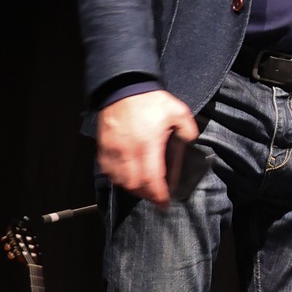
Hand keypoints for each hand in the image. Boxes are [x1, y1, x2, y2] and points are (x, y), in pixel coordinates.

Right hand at [97, 89, 197, 205]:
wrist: (123, 87)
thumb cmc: (151, 101)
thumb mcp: (178, 111)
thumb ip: (187, 130)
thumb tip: (189, 143)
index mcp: (148, 144)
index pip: (152, 179)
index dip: (158, 195)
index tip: (165, 203)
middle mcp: (128, 151)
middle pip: (134, 184)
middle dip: (146, 195)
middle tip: (156, 196)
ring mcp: (113, 150)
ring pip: (120, 180)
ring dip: (132, 188)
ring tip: (143, 188)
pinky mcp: (103, 147)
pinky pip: (107, 170)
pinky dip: (117, 178)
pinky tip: (127, 177)